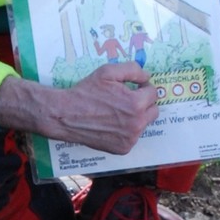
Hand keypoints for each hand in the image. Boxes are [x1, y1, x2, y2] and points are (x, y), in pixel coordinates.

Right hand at [0, 62, 157, 154]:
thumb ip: (133, 70)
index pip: (153, 93)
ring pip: (144, 124)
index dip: (142, 88)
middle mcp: (137, 124)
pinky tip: (111, 125)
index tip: (132, 88)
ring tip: (116, 112)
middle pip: (153, 110)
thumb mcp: (108, 71)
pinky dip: (126, 131)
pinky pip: (133, 137)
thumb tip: (147, 77)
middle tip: (127, 100)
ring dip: (136, 118)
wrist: (66, 115)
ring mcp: (130, 139)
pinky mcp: (123, 149)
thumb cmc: (86, 92)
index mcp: (136, 104)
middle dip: (143, 103)